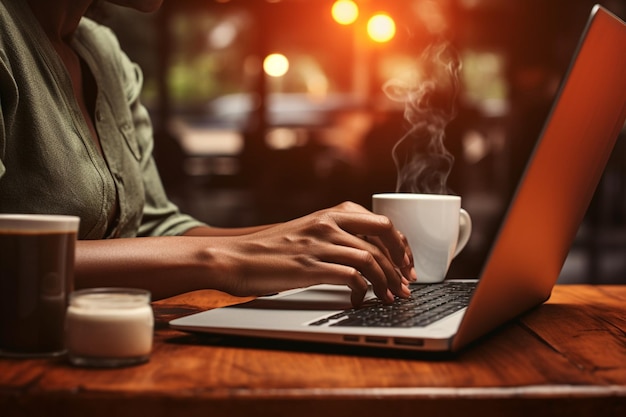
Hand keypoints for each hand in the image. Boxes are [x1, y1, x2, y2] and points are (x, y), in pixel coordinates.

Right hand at [213, 202, 415, 306]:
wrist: (235, 257)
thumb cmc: (269, 250)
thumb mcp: (305, 232)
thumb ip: (333, 235)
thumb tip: (365, 253)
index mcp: (329, 214)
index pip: (380, 221)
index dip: (400, 243)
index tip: (406, 261)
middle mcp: (328, 225)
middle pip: (383, 238)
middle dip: (401, 264)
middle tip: (407, 283)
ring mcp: (320, 245)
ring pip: (371, 259)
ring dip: (387, 281)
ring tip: (392, 297)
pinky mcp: (311, 267)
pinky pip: (352, 278)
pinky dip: (364, 292)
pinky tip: (361, 301)